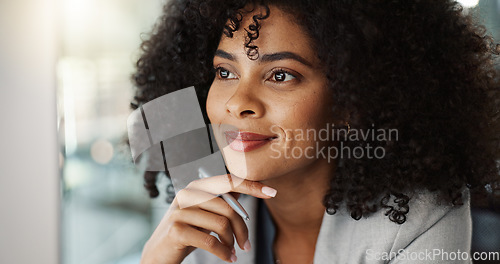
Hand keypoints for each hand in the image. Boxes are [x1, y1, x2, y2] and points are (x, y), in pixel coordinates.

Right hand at [140, 173, 277, 263]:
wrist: (159, 253)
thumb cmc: (187, 232)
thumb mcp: (204, 213)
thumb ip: (221, 202)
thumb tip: (250, 191)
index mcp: (196, 186)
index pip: (229, 181)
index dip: (251, 186)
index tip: (272, 192)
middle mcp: (187, 194)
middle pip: (228, 207)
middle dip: (243, 229)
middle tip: (247, 245)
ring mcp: (180, 212)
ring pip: (222, 224)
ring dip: (232, 242)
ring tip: (234, 251)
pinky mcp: (176, 230)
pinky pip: (211, 241)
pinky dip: (224, 252)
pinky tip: (228, 257)